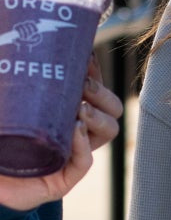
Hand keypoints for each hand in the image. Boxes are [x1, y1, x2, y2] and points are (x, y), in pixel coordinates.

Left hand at [0, 54, 123, 211]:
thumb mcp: (10, 101)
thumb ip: (12, 79)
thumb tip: (9, 40)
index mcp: (67, 110)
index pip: (94, 89)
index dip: (95, 72)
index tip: (86, 58)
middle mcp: (75, 130)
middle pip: (111, 109)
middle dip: (102, 94)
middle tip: (83, 85)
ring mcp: (72, 155)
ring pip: (108, 131)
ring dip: (98, 117)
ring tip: (80, 110)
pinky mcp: (63, 180)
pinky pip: (85, 162)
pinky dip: (83, 145)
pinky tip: (75, 131)